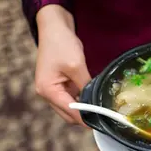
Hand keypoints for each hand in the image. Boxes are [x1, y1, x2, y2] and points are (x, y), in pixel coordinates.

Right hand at [35, 5, 90, 125]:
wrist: (54, 27)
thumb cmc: (61, 44)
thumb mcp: (76, 66)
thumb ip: (86, 86)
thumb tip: (95, 102)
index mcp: (48, 90)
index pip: (70, 112)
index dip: (85, 119)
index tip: (100, 123)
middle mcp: (47, 93)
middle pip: (68, 114)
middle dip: (84, 117)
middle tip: (104, 118)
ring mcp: (52, 90)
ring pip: (70, 108)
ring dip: (84, 110)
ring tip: (101, 111)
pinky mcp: (59, 85)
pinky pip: (72, 99)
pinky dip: (82, 101)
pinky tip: (94, 101)